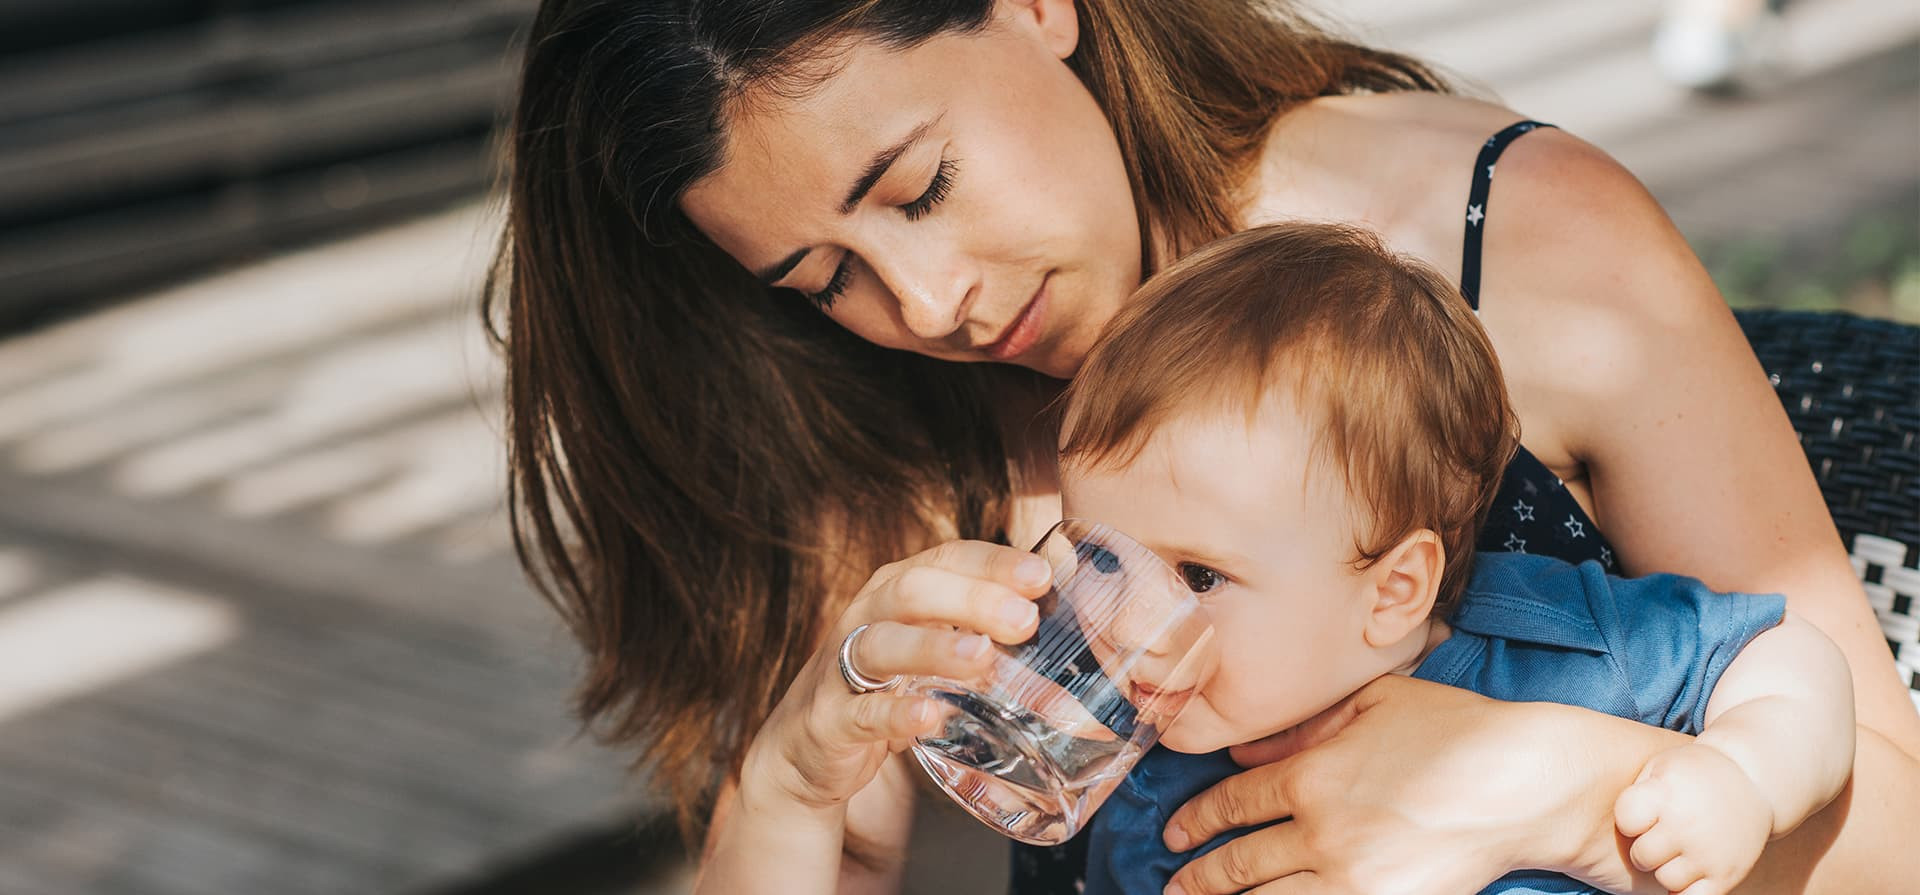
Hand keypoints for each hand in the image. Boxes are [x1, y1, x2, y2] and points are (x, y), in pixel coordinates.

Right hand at [739, 540, 1049, 813]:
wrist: (806, 750)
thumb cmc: (886, 686)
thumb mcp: (933, 645)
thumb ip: (985, 621)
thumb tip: (1061, 588)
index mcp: (896, 590)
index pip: (945, 558)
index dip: (992, 563)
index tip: (1041, 577)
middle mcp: (866, 616)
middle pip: (913, 590)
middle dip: (970, 599)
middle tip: (1024, 620)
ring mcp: (840, 667)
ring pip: (882, 644)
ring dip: (933, 647)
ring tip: (982, 658)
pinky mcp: (829, 720)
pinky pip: (860, 713)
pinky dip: (895, 713)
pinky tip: (930, 717)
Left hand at [1163, 676, 1646, 894]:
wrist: (1523, 782)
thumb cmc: (1456, 731)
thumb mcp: (1372, 704)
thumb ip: (1301, 727)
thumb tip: (1242, 749)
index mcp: (1311, 774)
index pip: (1232, 804)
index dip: (1195, 820)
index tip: (1176, 832)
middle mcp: (1320, 830)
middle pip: (1238, 863)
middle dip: (1198, 877)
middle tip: (1175, 883)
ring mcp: (1350, 877)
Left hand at [1614, 743, 1770, 894]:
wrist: (1752, 779)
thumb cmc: (1692, 775)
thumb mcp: (1660, 767)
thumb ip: (1635, 793)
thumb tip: (1617, 829)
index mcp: (1666, 793)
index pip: (1626, 820)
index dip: (1631, 819)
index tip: (1645, 812)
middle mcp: (1687, 824)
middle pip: (1643, 856)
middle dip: (1647, 847)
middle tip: (1663, 834)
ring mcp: (1709, 853)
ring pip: (1667, 880)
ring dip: (1669, 868)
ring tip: (1681, 848)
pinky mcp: (1728, 875)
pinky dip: (1688, 891)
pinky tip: (1689, 873)